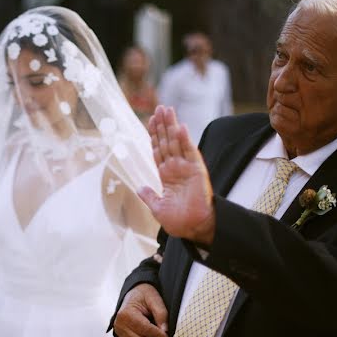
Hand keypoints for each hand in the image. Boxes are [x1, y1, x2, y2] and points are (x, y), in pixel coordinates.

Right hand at [113, 283, 169, 336]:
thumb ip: (161, 314)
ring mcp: (119, 331)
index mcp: (126, 313)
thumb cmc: (143, 294)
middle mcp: (120, 324)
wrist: (133, 294)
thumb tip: (165, 330)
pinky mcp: (122, 335)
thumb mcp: (154, 298)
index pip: (144, 329)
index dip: (158, 336)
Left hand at [138, 106, 215, 245]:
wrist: (193, 228)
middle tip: (159, 108)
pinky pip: (190, 152)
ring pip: (177, 142)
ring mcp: (186, 168)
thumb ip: (148, 196)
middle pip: (167, 142)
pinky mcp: (197, 171)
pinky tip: (180, 126)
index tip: (150, 121)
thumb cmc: (178, 221)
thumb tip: (139, 188)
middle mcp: (176, 168)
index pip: (158, 150)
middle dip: (163, 125)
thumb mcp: (157, 207)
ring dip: (171, 126)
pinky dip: (185, 139)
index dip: (154, 136)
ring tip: (167, 110)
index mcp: (167, 175)